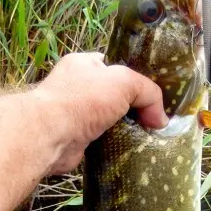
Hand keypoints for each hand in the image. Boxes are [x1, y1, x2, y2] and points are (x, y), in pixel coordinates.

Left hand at [31, 52, 167, 173]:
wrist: (50, 135)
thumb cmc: (83, 99)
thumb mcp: (124, 82)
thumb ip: (148, 93)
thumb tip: (161, 119)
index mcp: (84, 64)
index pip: (115, 66)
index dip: (135, 77)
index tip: (153, 93)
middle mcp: (77, 86)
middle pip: (115, 94)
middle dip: (133, 106)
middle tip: (154, 117)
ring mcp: (75, 113)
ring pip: (111, 118)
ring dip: (127, 127)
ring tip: (148, 135)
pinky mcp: (76, 138)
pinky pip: (104, 138)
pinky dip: (117, 143)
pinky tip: (132, 147)